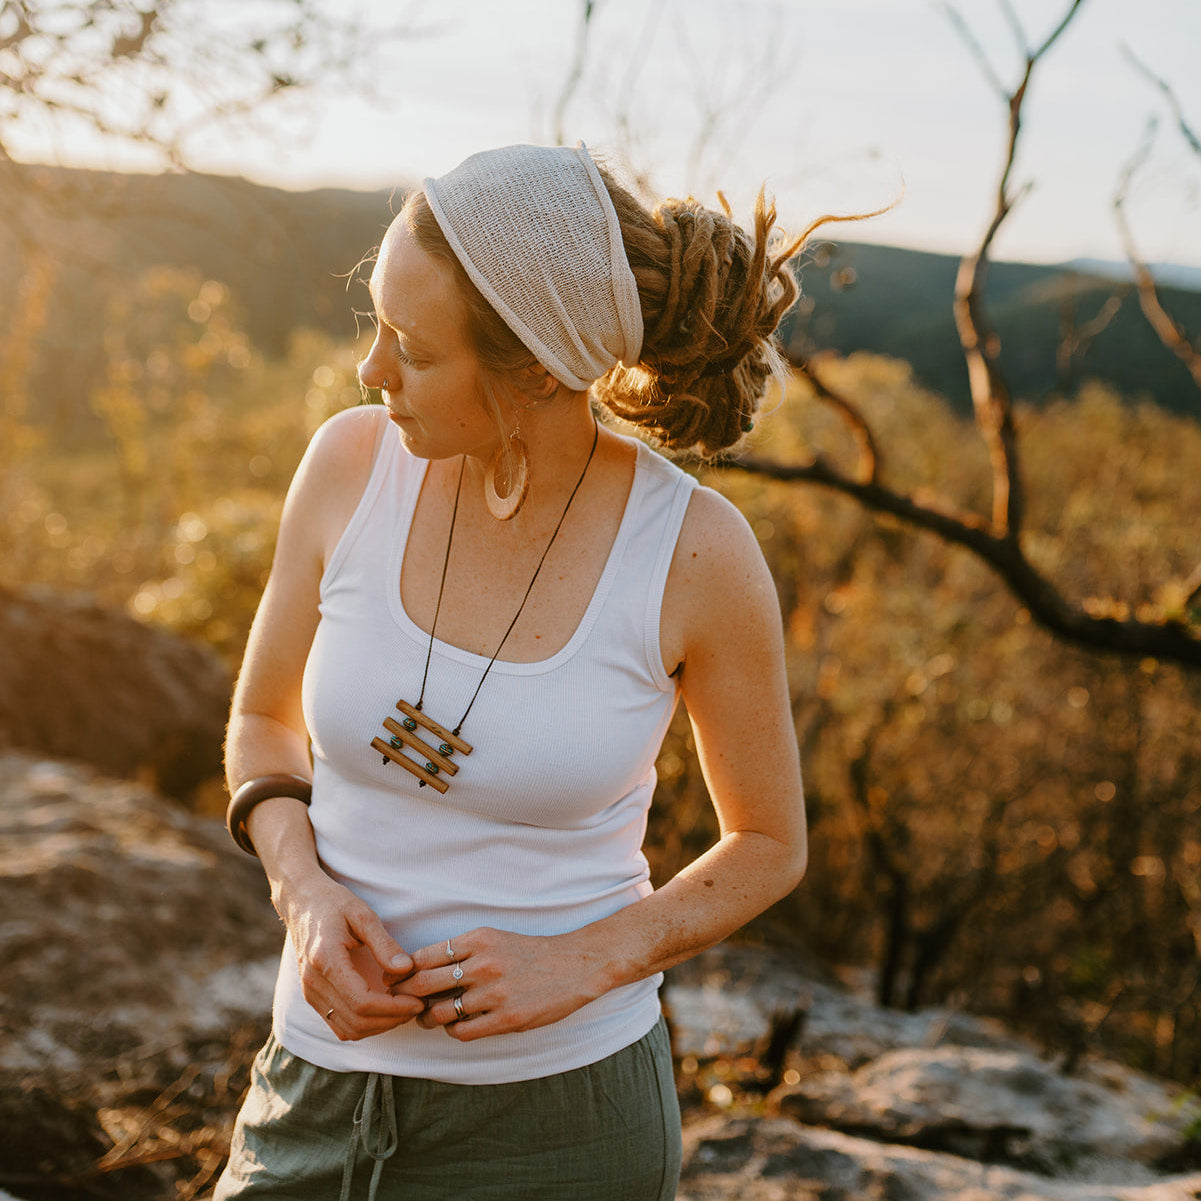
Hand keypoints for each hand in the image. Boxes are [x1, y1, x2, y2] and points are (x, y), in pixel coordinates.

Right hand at [277, 872, 424, 1040]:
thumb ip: (384, 943)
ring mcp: (310, 993)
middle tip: (418, 1006)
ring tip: (405, 1009)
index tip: (418, 1001)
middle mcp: (313, 982)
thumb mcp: (363, 914)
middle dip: (391, 1020)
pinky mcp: (312, 997)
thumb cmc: (334, 903)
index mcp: (325, 960)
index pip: (362, 1002)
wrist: (302, 903)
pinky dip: (364, 1025)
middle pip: (356, 1021)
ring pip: (347, 1029)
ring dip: (379, 1027)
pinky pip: (339, 1025)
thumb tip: (406, 969)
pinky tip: (384, 1009)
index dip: (393, 1008)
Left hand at [395, 927, 602, 1041]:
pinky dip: (453, 1031)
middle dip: (406, 996)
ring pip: (440, 1012)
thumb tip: (421, 967)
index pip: (424, 956)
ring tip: (428, 1019)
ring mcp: (495, 993)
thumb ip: (463, 951)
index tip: (396, 980)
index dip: (404, 972)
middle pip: (424, 983)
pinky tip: (458, 1026)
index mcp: (479, 939)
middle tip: (401, 1004)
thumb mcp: (496, 939)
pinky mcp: (508, 1018)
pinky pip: (463, 1031)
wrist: (575, 965)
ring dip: (428, 1019)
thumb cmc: (531, 953)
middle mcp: (484, 964)